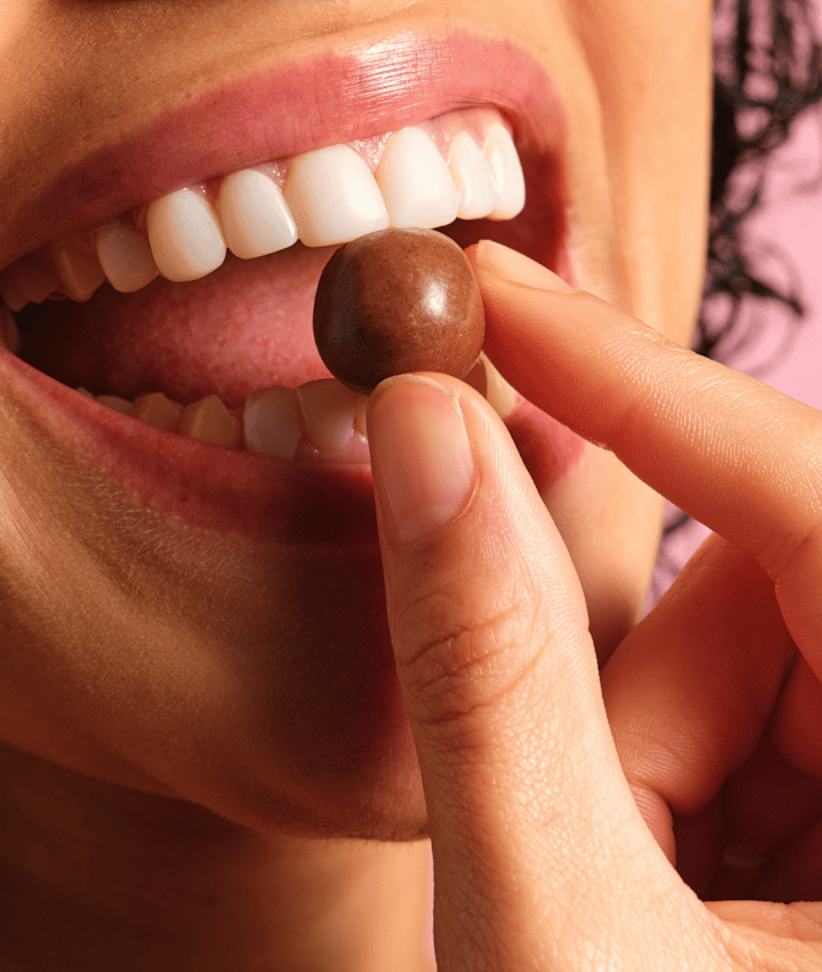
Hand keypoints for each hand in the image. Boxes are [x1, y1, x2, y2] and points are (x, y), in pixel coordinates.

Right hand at [365, 240, 821, 969]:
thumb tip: (424, 431)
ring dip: (649, 733)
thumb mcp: (546, 924)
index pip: (817, 503)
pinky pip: (757, 700)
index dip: (638, 384)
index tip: (499, 297)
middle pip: (779, 578)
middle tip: (581, 801)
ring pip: (756, 639)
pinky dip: (674, 757)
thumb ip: (481, 657)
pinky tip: (662, 880)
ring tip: (627, 888)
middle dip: (638, 662)